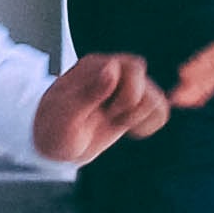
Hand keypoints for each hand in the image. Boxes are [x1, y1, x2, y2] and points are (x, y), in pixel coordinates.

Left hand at [33, 53, 169, 163]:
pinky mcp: (132, 107)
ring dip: (140, 117)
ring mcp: (124, 90)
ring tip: (117, 123)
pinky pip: (161, 110)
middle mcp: (114, 73)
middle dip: (132, 106)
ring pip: (157, 97)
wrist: (53, 146)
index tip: (104, 110)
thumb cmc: (53, 129)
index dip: (126, 95)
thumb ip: (90, 92)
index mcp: (95, 66)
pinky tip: (131, 130)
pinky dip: (150, 124)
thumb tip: (113, 68)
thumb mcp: (65, 116)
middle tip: (109, 117)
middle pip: (147, 83)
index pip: (133, 68)